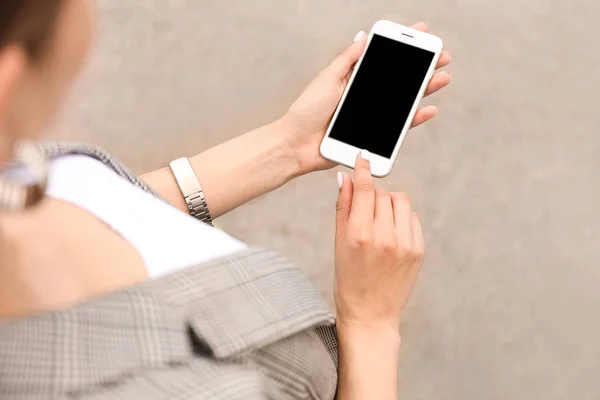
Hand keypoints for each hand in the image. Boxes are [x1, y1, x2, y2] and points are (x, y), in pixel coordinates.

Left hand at [282, 22, 451, 174]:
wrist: (296, 145)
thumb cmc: (306, 112)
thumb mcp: (327, 79)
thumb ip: (347, 60)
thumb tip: (364, 36)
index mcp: (353, 80)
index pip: (382, 60)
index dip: (402, 49)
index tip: (422, 36)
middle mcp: (364, 97)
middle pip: (398, 80)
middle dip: (421, 68)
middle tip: (441, 57)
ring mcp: (369, 116)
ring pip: (402, 102)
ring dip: (423, 90)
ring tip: (442, 78)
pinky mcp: (371, 136)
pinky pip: (398, 127)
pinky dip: (414, 119)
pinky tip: (427, 108)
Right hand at [334, 151, 424, 334]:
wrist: (370, 313)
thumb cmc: (349, 279)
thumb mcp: (339, 243)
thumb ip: (343, 207)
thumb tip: (345, 178)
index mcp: (359, 234)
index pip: (365, 189)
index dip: (363, 170)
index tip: (363, 158)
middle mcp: (384, 236)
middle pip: (383, 193)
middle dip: (373, 195)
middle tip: (365, 211)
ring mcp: (405, 243)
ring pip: (401, 201)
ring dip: (389, 203)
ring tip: (379, 221)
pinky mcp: (418, 250)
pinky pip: (412, 218)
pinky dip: (401, 219)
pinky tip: (391, 235)